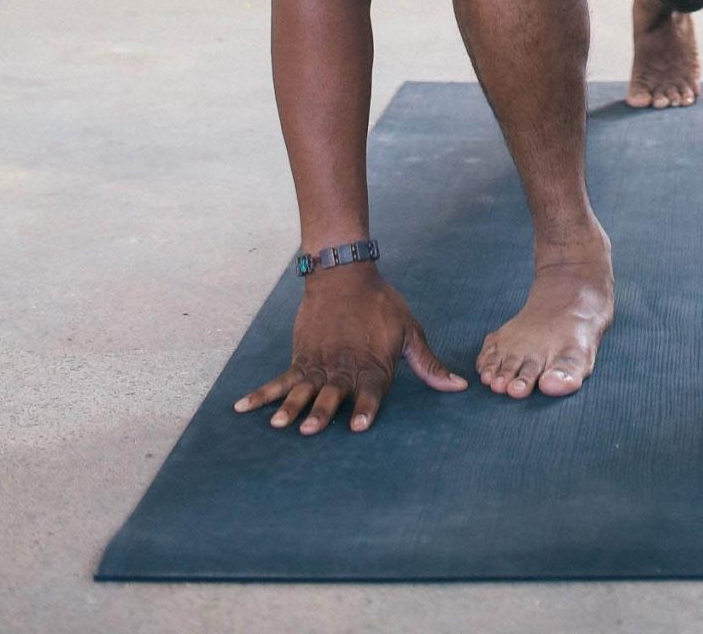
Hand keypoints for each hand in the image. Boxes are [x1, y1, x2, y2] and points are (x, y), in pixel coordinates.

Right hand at [233, 267, 467, 437]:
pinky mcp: (300, 358)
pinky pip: (278, 380)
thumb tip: (460, 387)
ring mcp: (318, 365)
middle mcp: (343, 369)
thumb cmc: (382, 306)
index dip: (365, 409)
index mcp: (372, 366)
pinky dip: (261, 395)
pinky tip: (242, 409)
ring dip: (291, 407)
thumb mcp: (410, 332)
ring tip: (279, 424)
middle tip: (312, 429)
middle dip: (322, 412)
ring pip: (302, 390)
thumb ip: (429, 364)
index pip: (370, 393)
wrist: (345, 275)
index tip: (360, 426)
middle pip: (332, 395)